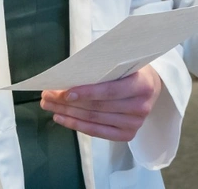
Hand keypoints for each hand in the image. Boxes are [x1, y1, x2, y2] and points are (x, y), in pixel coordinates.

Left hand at [40, 65, 163, 141]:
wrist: (150, 86)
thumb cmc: (130, 70)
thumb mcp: (122, 62)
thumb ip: (102, 68)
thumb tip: (67, 76)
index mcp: (143, 84)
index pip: (111, 91)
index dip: (87, 92)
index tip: (65, 92)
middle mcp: (141, 107)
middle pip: (98, 107)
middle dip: (69, 101)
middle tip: (48, 95)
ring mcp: (135, 124)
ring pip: (94, 119)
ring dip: (68, 113)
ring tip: (49, 105)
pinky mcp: (127, 135)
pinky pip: (97, 132)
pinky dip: (76, 125)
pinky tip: (61, 118)